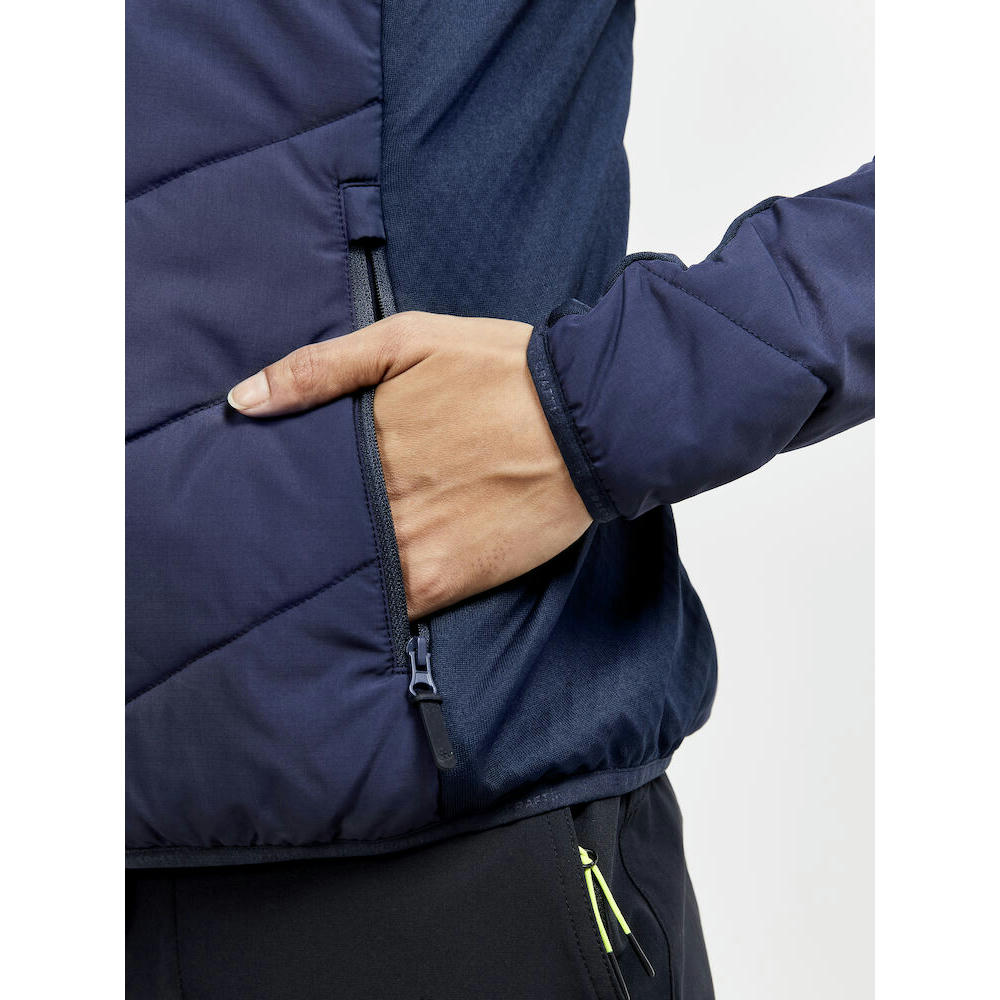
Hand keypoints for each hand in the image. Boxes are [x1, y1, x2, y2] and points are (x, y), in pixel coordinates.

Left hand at [228, 312, 592, 617]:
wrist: (589, 420)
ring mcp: (411, 544)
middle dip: (282, 539)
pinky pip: (390, 606)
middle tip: (253, 550)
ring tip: (291, 586)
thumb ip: (320, 367)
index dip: (264, 494)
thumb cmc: (501, 371)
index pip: (287, 480)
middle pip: (308, 531)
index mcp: (361, 440)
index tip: (243, 502)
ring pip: (341, 574)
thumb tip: (241, 401)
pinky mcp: (448, 579)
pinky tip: (344, 613)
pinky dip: (365, 610)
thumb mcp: (407, 339)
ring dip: (318, 579)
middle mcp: (377, 498)